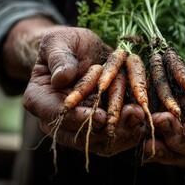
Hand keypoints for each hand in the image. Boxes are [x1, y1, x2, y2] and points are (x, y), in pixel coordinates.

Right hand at [21, 24, 146, 155]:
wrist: (79, 52)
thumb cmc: (64, 45)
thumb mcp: (58, 42)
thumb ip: (59, 58)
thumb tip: (62, 78)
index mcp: (40, 99)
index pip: (56, 115)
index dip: (78, 118)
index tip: (98, 115)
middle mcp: (59, 119)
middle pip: (81, 136)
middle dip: (108, 130)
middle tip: (130, 117)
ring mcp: (81, 125)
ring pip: (101, 142)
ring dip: (124, 133)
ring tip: (140, 117)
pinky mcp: (99, 125)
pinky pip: (114, 137)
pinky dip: (130, 132)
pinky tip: (144, 121)